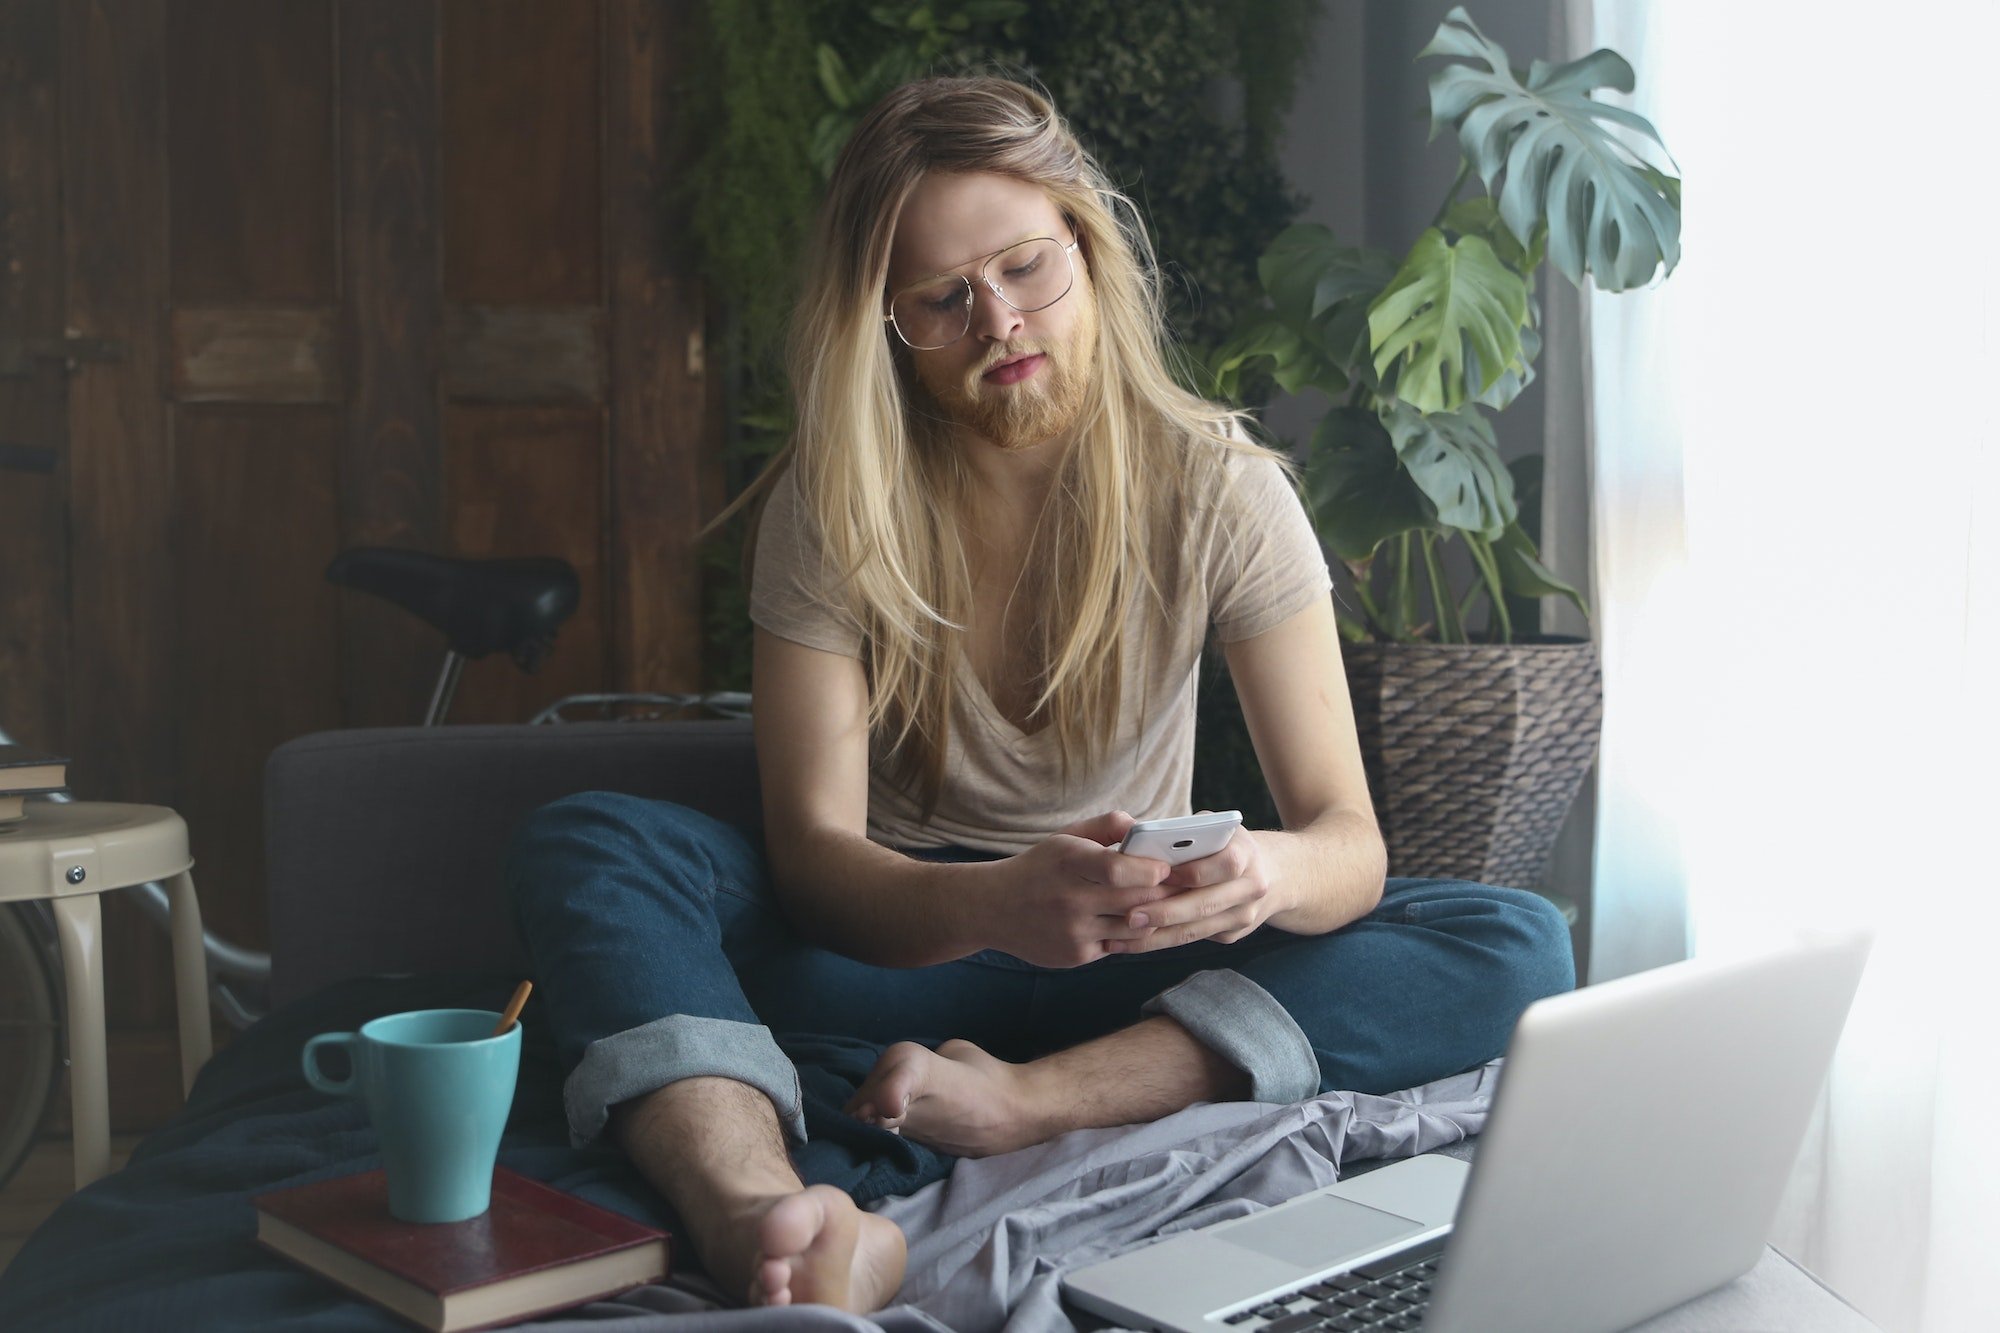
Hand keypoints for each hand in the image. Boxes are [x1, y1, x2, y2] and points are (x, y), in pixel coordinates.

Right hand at [981, 811, 1174, 967]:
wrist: (993, 908)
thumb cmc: (1039, 868)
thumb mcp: (1065, 838)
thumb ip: (1105, 826)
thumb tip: (1141, 826)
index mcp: (1068, 862)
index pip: (1118, 869)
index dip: (1150, 869)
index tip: (1166, 866)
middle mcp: (1070, 899)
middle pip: (1135, 900)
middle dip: (1164, 893)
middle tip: (1185, 886)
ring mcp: (1073, 931)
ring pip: (1133, 927)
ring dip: (1153, 916)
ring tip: (1168, 904)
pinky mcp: (1076, 955)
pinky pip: (1118, 946)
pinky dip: (1130, 934)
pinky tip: (1136, 922)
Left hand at [1108, 830, 1277, 952]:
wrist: (1275, 873)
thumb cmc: (1227, 843)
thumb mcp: (1215, 829)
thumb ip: (1186, 834)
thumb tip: (1143, 845)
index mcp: (1246, 854)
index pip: (1222, 865)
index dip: (1189, 873)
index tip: (1156, 876)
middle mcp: (1250, 888)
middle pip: (1204, 904)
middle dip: (1164, 913)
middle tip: (1128, 917)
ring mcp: (1244, 916)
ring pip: (1195, 930)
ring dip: (1156, 937)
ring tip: (1120, 938)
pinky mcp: (1232, 935)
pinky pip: (1193, 940)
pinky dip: (1161, 942)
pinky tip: (1131, 943)